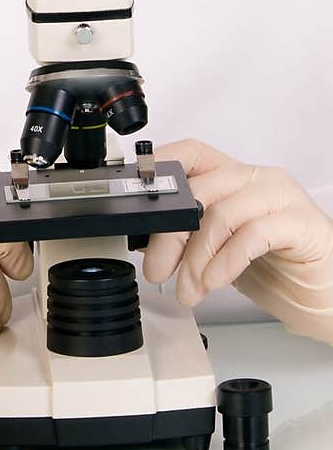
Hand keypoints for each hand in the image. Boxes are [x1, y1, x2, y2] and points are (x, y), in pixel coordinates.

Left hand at [142, 138, 332, 341]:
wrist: (323, 295)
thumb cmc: (277, 269)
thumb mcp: (220, 251)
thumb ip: (189, 238)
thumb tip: (147, 242)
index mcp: (234, 179)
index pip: (191, 154)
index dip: (159, 169)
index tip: (135, 200)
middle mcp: (257, 180)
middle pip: (198, 190)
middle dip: (169, 235)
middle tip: (157, 269)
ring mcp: (282, 198)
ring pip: (222, 213)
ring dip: (197, 257)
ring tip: (190, 288)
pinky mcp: (302, 223)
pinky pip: (254, 234)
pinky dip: (227, 261)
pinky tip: (215, 281)